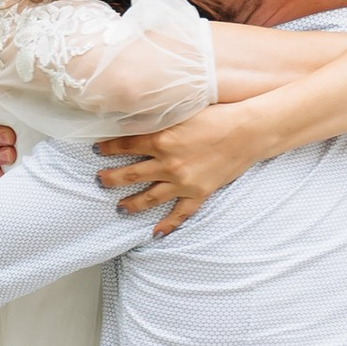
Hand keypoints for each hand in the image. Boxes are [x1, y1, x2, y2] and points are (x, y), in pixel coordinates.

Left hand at [94, 102, 274, 231]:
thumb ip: (160, 119)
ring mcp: (183, 181)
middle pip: (131, 174)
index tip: (97, 150)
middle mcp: (168, 163)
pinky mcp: (199, 193)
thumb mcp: (183, 111)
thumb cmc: (219, 115)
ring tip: (119, 208)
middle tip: (99, 181)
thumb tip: (136, 121)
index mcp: (162, 138)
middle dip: (111, 178)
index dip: (108, 148)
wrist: (248, 132)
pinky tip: (155, 233)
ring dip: (132, 204)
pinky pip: (180, 214)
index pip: (126, 145)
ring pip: (149, 197)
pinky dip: (168, 225)